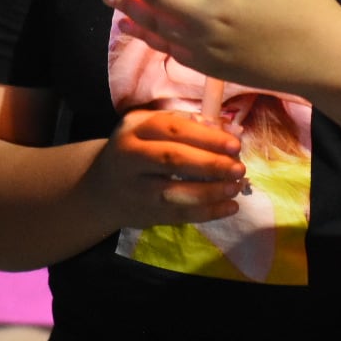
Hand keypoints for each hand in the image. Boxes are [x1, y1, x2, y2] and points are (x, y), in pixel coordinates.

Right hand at [82, 108, 245, 227]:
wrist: (102, 188)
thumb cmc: (137, 149)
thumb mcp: (149, 128)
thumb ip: (186, 125)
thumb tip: (229, 130)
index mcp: (134, 129)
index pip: (172, 129)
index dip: (206, 137)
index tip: (234, 144)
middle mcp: (131, 157)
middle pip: (173, 159)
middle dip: (211, 164)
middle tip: (239, 168)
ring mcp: (137, 189)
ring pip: (176, 192)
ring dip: (211, 191)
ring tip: (236, 188)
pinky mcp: (146, 214)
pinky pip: (180, 215)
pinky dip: (208, 212)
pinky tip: (230, 207)